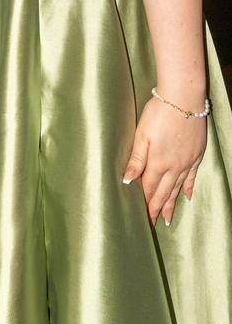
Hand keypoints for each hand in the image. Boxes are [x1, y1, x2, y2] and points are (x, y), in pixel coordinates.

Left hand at [122, 96, 205, 225]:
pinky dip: (188, 188)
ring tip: (166, 219)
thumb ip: (136, 159)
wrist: (184, 98)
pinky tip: (186, 197)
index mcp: (158, 162)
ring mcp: (187, 161)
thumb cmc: (159, 112)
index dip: (145, 205)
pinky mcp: (196, 154)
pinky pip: (192, 177)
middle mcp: (174, 166)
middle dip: (156, 209)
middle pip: (163, 192)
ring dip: (171, 203)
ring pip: (177, 188)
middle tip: (151, 225)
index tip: (141, 220)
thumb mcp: (142, 134)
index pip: (149, 189)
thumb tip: (128, 181)